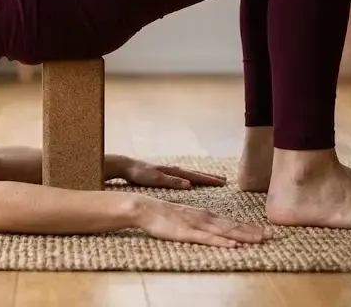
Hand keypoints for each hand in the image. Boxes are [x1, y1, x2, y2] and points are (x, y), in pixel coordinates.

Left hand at [110, 154, 226, 188]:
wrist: (127, 166)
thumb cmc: (140, 173)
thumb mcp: (156, 179)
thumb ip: (172, 182)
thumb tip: (190, 184)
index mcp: (174, 171)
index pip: (196, 176)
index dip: (210, 180)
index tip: (223, 182)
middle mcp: (175, 170)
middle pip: (197, 173)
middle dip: (210, 177)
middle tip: (224, 180)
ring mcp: (170, 171)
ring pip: (191, 174)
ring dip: (203, 176)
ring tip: (213, 179)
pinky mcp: (165, 174)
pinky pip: (184, 176)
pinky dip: (192, 177)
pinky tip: (192, 180)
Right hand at [135, 197, 271, 246]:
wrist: (146, 208)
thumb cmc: (165, 215)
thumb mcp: (188, 217)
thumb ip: (202, 223)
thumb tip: (216, 230)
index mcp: (207, 215)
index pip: (233, 222)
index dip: (250, 227)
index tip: (267, 232)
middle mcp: (206, 218)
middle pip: (234, 226)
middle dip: (254, 231)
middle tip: (272, 236)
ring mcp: (197, 225)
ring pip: (225, 232)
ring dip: (244, 236)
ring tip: (260, 240)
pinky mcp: (187, 233)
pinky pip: (208, 239)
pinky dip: (222, 242)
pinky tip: (233, 245)